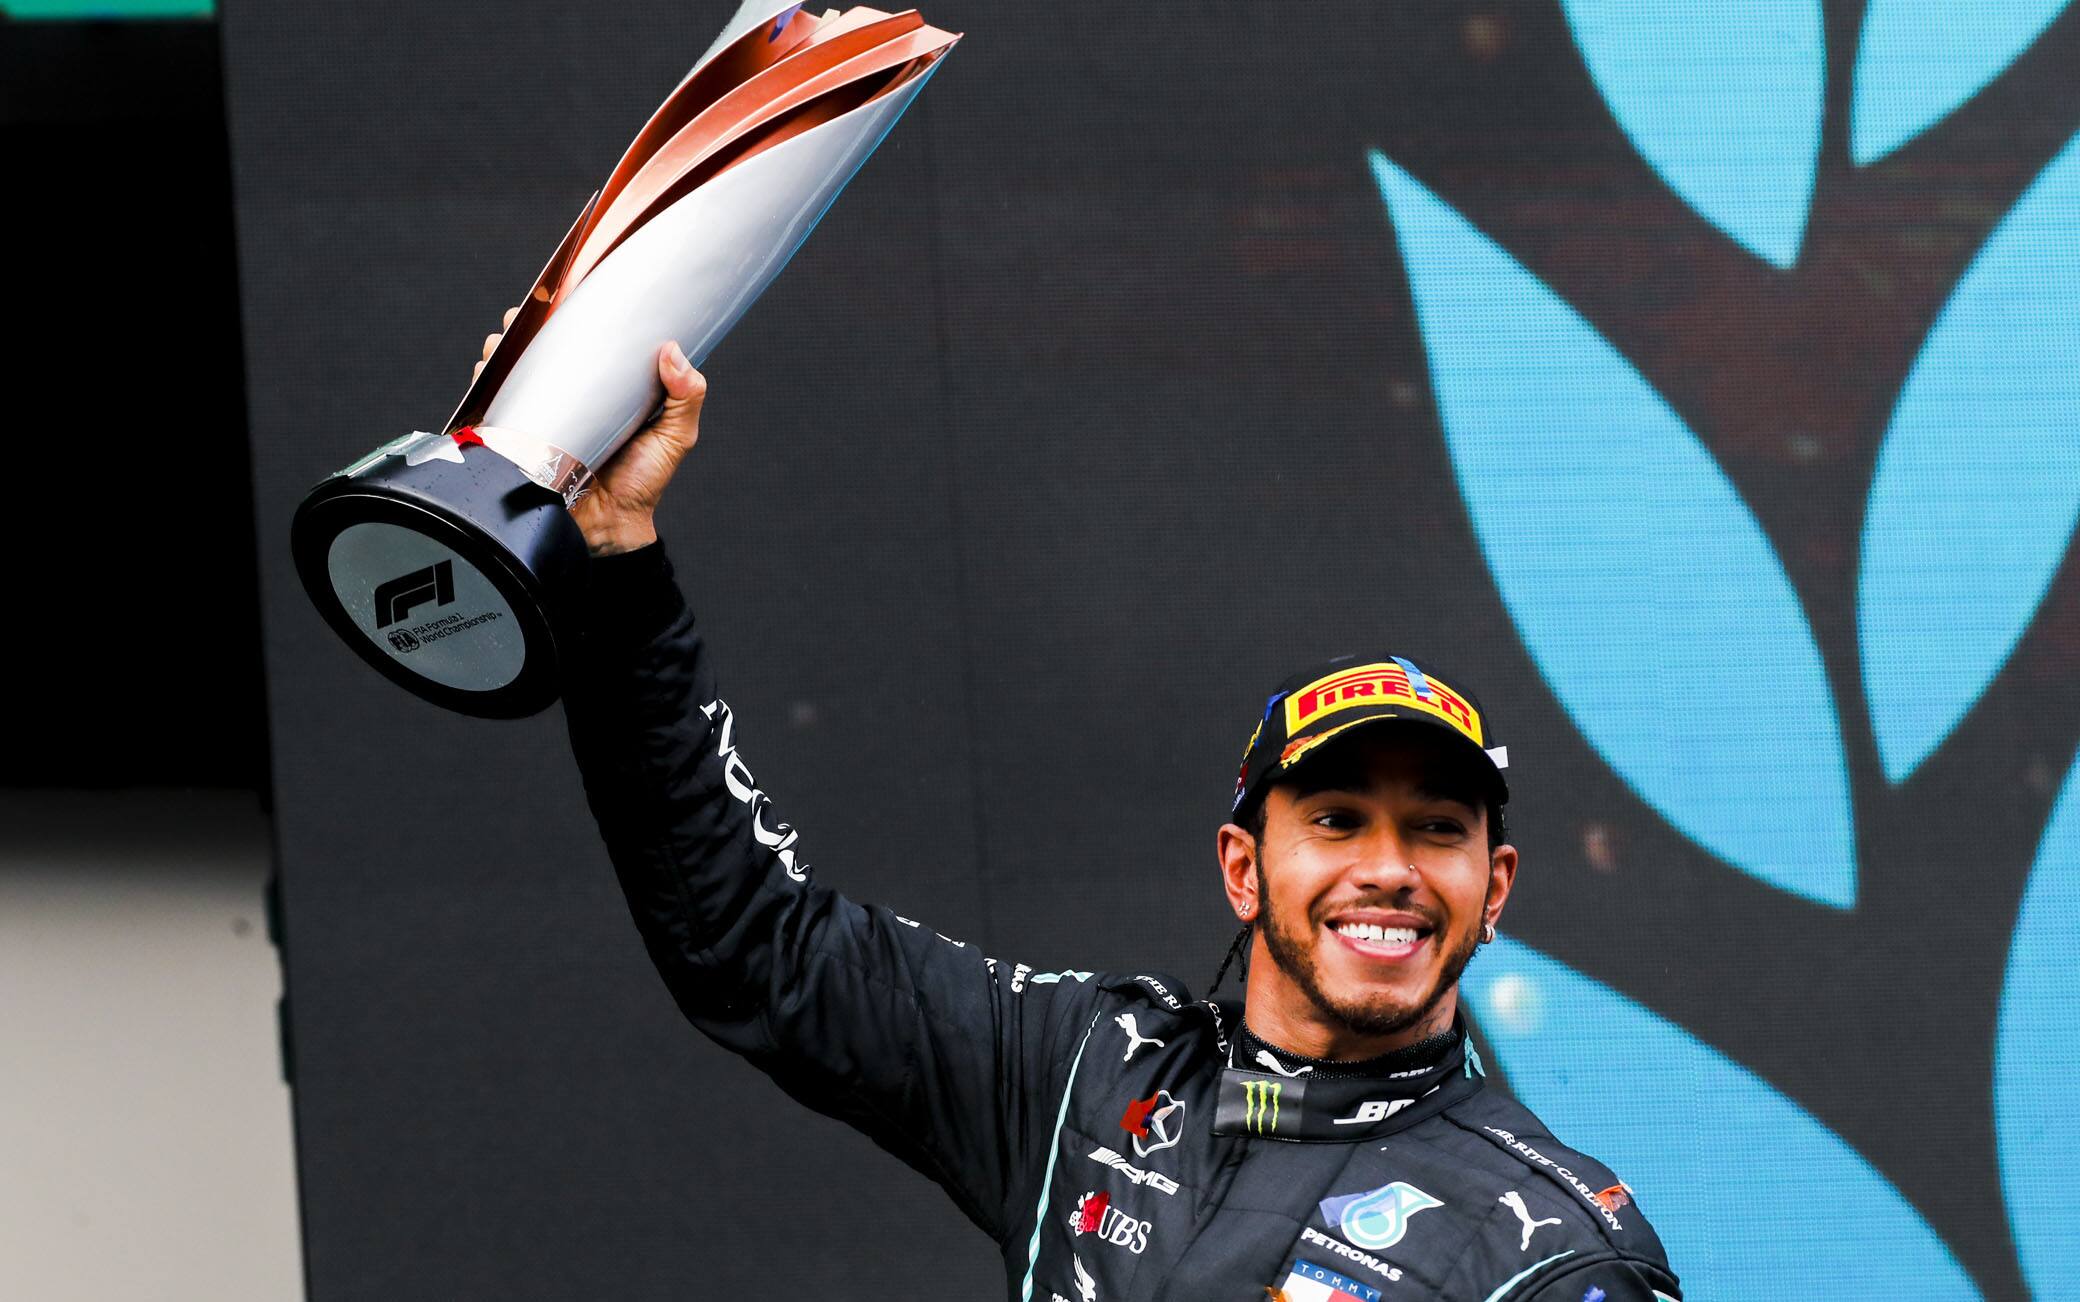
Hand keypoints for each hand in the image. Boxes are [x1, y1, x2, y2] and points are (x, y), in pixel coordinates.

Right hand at [475, 306, 707, 556]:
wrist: (610, 530)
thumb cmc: (644, 482)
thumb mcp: (675, 436)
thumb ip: (686, 397)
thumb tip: (673, 351)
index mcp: (605, 386)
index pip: (583, 341)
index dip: (567, 314)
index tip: (559, 294)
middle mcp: (570, 395)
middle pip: (540, 349)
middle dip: (524, 327)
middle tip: (522, 319)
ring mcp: (541, 414)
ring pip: (512, 370)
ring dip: (501, 350)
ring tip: (503, 342)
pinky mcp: (518, 437)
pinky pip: (494, 403)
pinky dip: (486, 383)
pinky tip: (487, 372)